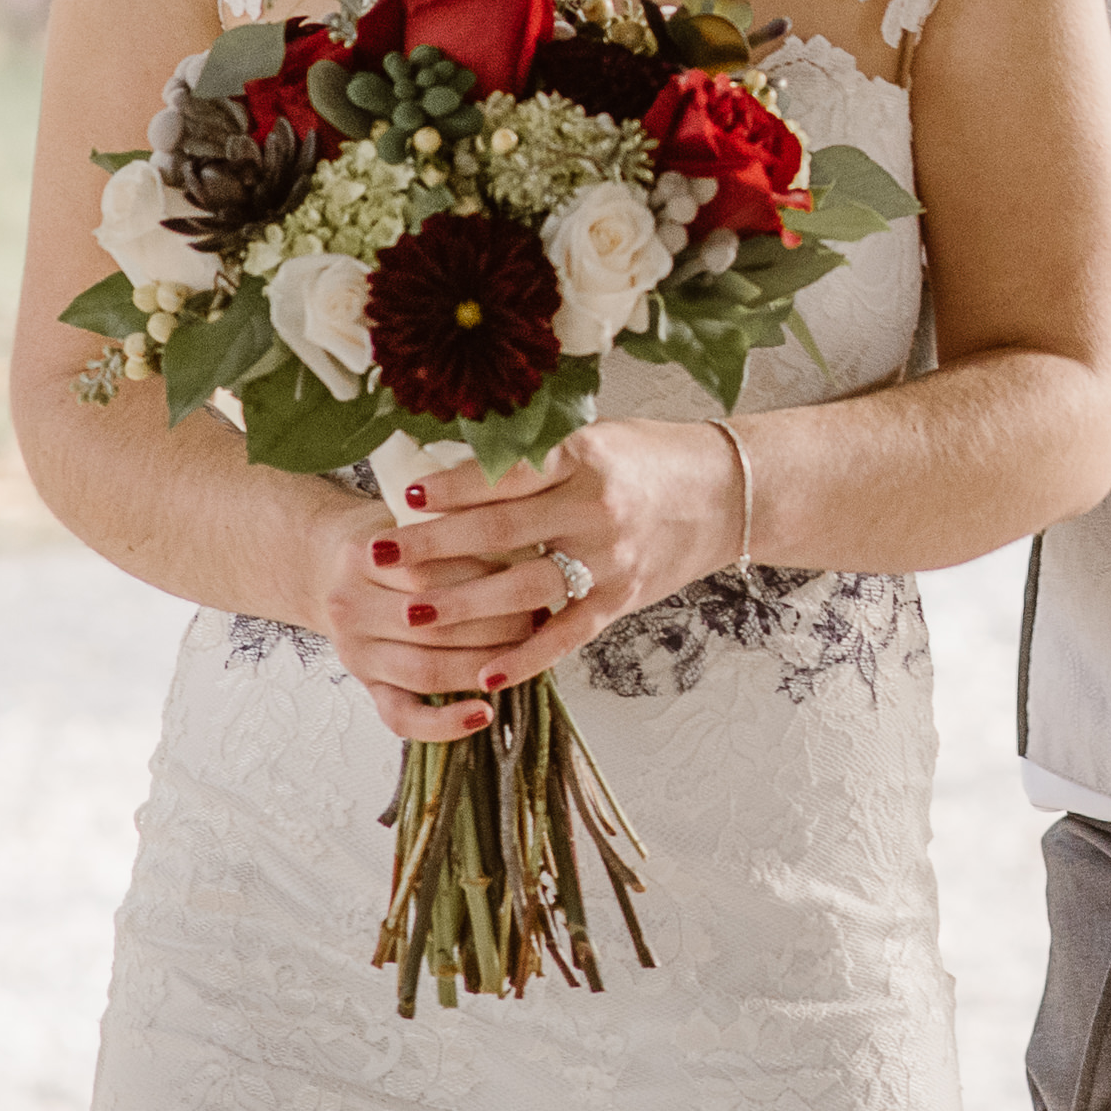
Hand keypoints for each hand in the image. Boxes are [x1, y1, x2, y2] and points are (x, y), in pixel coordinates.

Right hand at [293, 477, 539, 745]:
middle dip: (495, 624)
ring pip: (425, 670)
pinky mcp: (366, 686)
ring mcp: (355, 652)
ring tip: (524, 656)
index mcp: (363, 555)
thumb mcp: (417, 518)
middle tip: (541, 618)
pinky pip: (402, 717)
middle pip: (431, 624)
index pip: (432, 572)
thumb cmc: (394, 538)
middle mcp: (349, 607)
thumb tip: (531, 554)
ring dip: (482, 666)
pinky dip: (443, 724)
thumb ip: (458, 529)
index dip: (487, 576)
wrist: (328, 565)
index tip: (533, 573)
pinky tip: (483, 715)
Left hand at [367, 421, 748, 717]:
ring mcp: (610, 559)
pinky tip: (486, 673)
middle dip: (433, 544)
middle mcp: (595, 509)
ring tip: (412, 612)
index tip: (405, 496)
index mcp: (584, 458)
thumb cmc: (654, 458)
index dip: (450, 487)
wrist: (730, 492)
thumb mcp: (596, 437)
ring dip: (463, 604)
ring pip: (523, 588)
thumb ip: (537, 459)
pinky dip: (526, 657)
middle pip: (499, 530)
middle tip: (380, 553)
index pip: (503, 475)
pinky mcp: (622, 599)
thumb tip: (460, 474)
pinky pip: (566, 634)